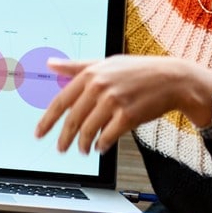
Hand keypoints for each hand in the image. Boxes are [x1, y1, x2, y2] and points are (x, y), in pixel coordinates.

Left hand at [34, 55, 211, 153]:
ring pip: (88, 131)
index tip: (39, 133)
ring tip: (84, 150)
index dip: (47, 120)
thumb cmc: (138, 70)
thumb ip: (77, 66)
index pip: (61, 101)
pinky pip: (107, 137)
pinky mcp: (128, 116)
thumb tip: (50, 64)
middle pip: (73, 119)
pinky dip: (101, 145)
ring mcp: (114, 101)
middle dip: (65, 138)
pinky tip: (101, 147)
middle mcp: (100, 87)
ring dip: (83, 145)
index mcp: (91, 73)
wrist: (172, 79)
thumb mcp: (106, 62)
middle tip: (60, 148)